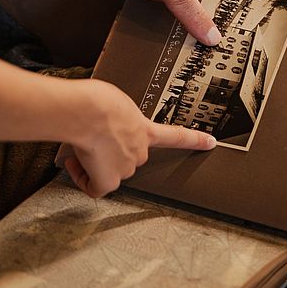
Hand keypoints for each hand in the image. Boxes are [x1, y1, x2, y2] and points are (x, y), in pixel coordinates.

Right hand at [58, 79, 214, 197]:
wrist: (86, 112)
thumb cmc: (96, 101)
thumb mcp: (115, 100)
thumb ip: (118, 116)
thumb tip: (103, 126)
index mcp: (144, 128)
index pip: (175, 136)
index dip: (194, 140)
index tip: (210, 142)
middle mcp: (139, 151)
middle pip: (127, 156)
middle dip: (110, 150)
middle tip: (94, 136)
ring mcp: (125, 167)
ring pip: (108, 170)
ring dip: (95, 160)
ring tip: (82, 140)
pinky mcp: (107, 181)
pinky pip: (94, 187)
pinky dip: (83, 177)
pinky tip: (75, 161)